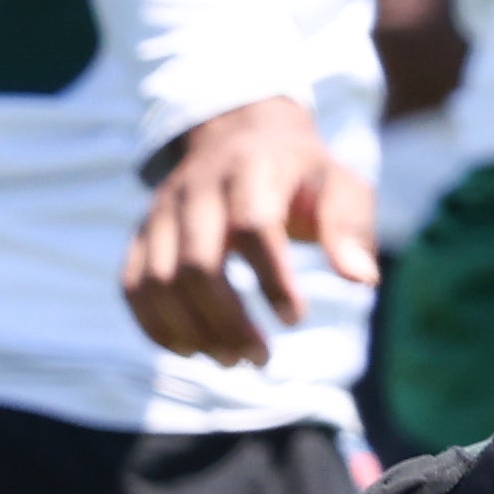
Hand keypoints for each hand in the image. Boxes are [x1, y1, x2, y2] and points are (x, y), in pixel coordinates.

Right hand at [124, 95, 377, 367]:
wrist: (237, 134)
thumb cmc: (300, 172)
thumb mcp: (340, 184)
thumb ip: (350, 228)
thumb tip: (361, 281)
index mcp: (250, 171)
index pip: (252, 227)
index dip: (271, 279)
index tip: (295, 318)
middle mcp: (196, 190)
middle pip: (198, 264)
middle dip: (227, 321)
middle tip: (260, 359)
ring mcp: (161, 212)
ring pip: (158, 281)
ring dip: (191, 331)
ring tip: (230, 359)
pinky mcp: (142, 233)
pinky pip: (132, 284)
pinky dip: (154, 324)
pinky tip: (190, 349)